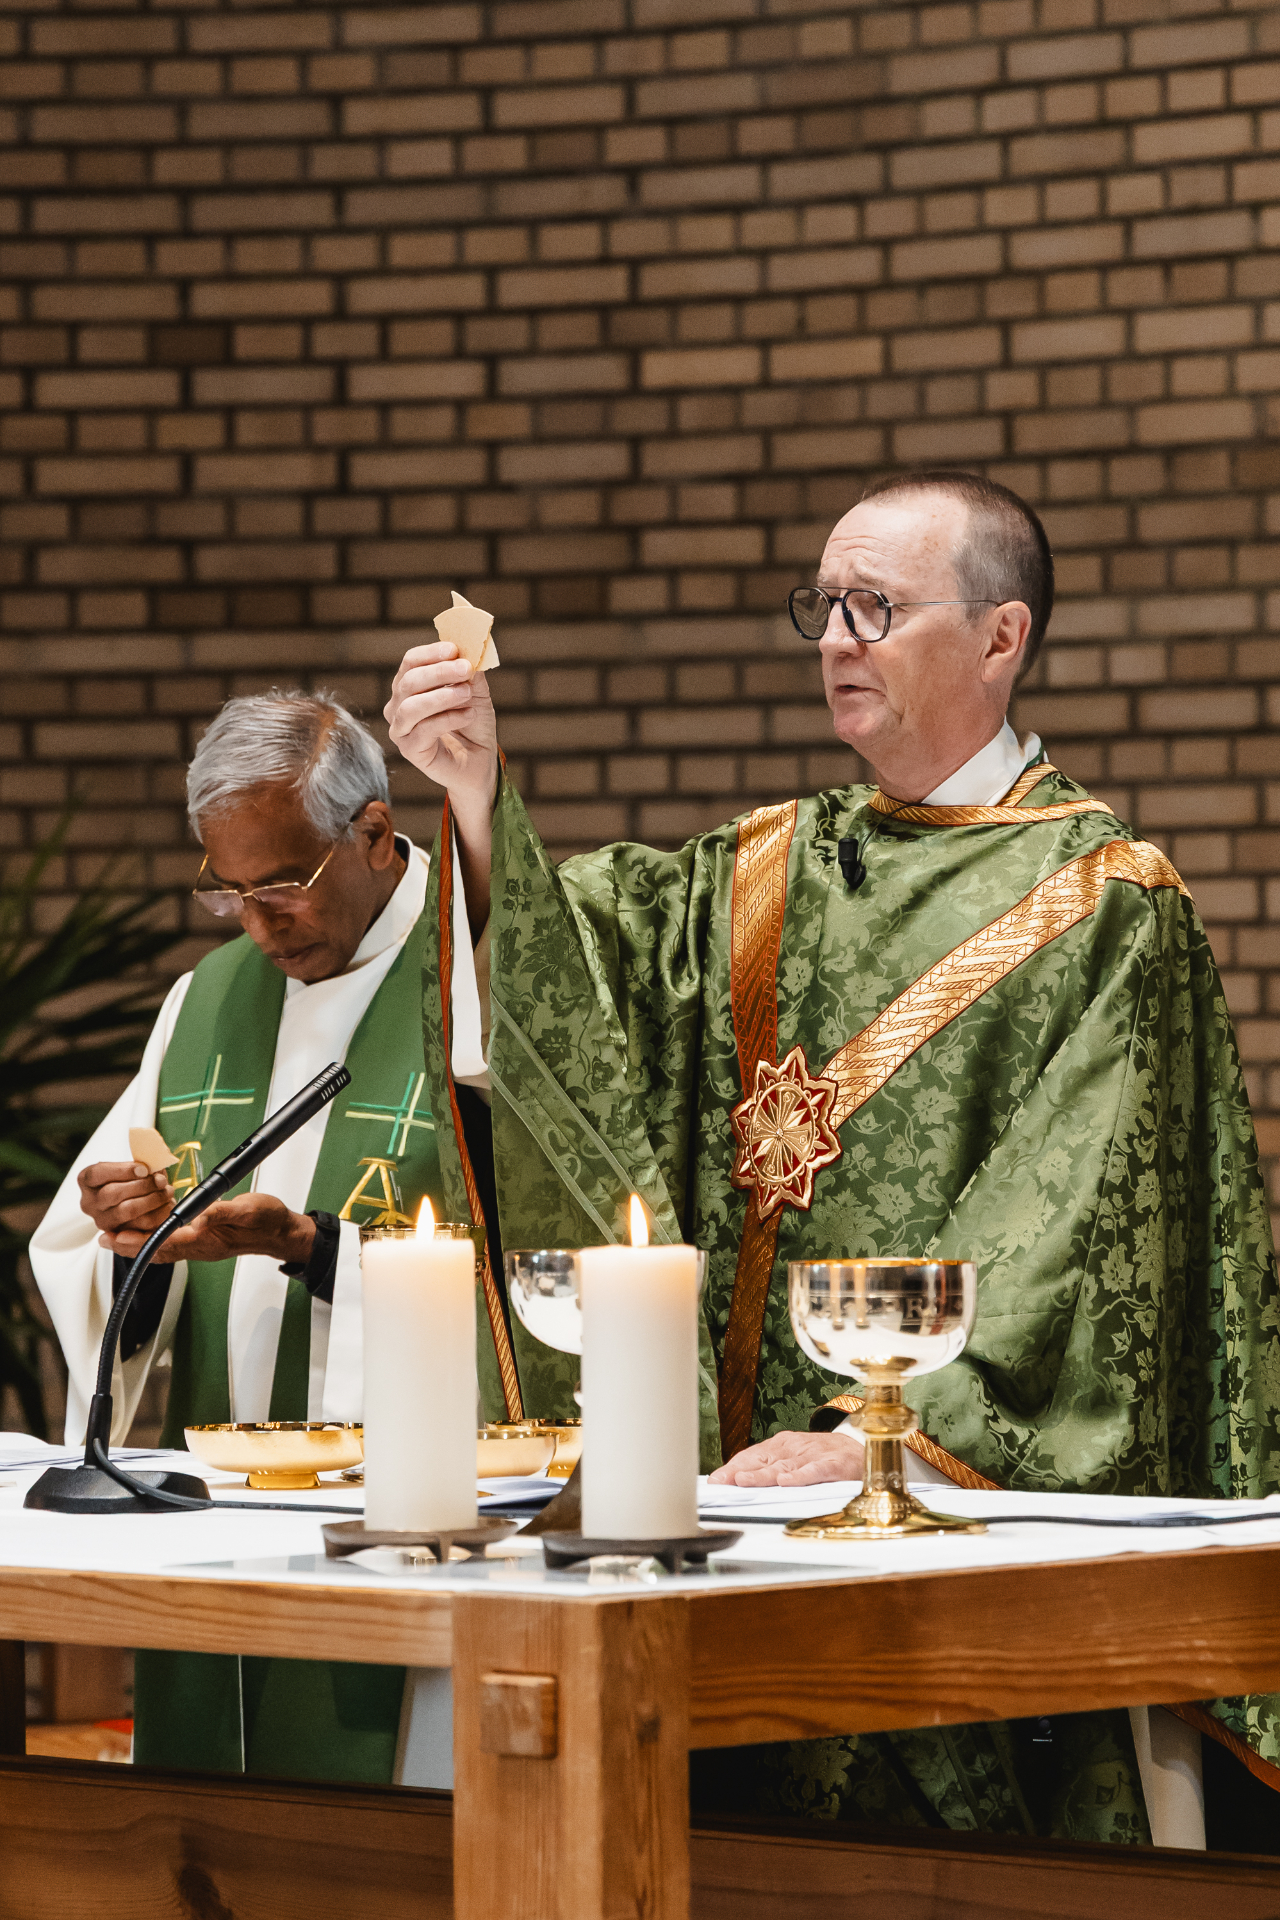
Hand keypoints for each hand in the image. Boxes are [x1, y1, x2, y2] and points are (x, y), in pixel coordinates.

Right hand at [80, 1161, 174, 1251]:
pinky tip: (166, 1205)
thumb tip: (156, 1166)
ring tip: (166, 1192)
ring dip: (152, 1200)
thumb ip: (139, 1165)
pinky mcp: (118, 1234)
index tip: (144, 1169)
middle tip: (160, 1181)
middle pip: (112, 1193)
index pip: (97, 1174)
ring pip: (126, 1211)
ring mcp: (102, 1220)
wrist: (133, 1200)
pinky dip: (157, 1214)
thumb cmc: (131, 1179)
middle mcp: (89, 1202)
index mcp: (87, 1181)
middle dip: (141, 1185)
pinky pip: (139, 1227)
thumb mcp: (130, 1167)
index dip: (122, 1171)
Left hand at [100, 1191, 315, 1267]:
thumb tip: (199, 1215)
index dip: (138, 1241)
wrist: (281, 1233)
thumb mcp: (248, 1209)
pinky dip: (155, 1239)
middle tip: (105, 1238)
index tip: (116, 1237)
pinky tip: (147, 1231)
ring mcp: (202, 1246)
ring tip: (116, 1236)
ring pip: (163, 1249)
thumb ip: (223, 1212)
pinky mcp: (205, 1240)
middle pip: (157, 1250)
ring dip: (139, 1243)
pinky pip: (173, 1244)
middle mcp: (200, 1247)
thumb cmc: (268, 1220)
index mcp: (207, 1239)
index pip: (164, 1242)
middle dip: (130, 1245)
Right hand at [385, 639, 497, 806]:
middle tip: (466, 668)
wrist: (480, 760)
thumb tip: (467, 652)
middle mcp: (398, 706)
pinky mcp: (410, 750)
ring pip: (410, 707)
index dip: (431, 653)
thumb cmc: (473, 724)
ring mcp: (401, 729)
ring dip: (442, 696)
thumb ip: (469, 674)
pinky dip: (448, 719)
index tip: (454, 649)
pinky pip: (424, 730)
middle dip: (439, 672)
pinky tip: (469, 715)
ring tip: (467, 693)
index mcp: (410, 686)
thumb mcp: (475, 693)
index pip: (411, 662)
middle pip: (409, 682)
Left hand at [707, 1428, 865, 1486]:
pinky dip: (801, 1476)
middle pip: (764, 1461)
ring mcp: (814, 1455)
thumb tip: (736, 1483)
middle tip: (723, 1482)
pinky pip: (815, 1471)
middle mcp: (796, 1448)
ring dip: (763, 1475)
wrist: (865, 1455)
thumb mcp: (795, 1462)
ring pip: (785, 1466)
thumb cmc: (825, 1460)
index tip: (715, 1481)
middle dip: (741, 1472)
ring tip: (743, 1481)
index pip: (753, 1456)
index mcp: (783, 1447)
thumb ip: (770, 1472)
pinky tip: (787, 1482)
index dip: (733, 1468)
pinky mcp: (835, 1465)